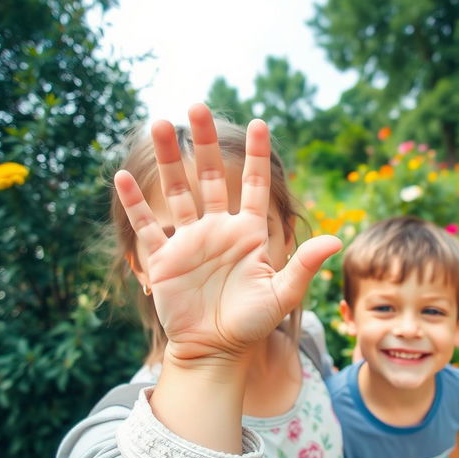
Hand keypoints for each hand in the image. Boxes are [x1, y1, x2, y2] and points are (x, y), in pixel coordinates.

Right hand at [114, 104, 340, 364]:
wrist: (215, 350)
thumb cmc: (251, 324)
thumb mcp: (281, 296)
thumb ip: (303, 266)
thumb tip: (336, 240)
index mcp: (249, 234)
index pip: (255, 185)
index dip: (257, 155)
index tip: (260, 123)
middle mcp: (218, 230)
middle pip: (212, 177)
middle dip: (205, 143)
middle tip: (198, 107)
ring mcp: (189, 241)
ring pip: (178, 192)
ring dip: (169, 160)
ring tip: (158, 124)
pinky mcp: (163, 259)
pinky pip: (147, 226)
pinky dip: (135, 204)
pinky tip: (122, 177)